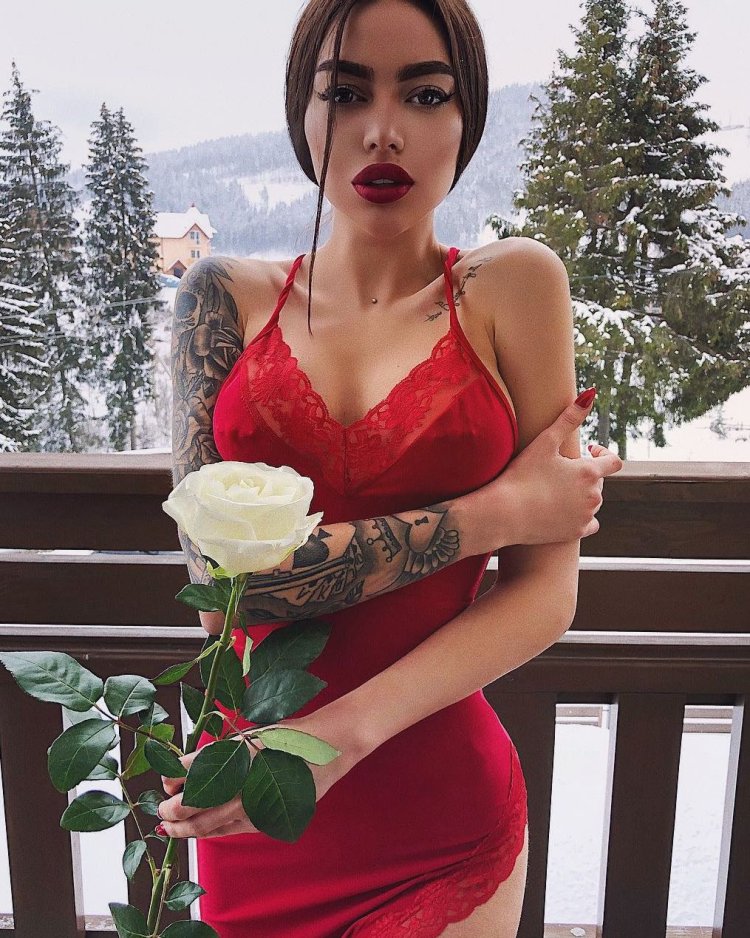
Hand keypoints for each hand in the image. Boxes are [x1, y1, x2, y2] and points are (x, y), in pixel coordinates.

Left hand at [157, 710, 366, 838]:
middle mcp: (241, 784)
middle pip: (193, 808)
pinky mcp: (264, 820)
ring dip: (187, 828)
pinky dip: (211, 831)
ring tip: (172, 828)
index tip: (164, 784)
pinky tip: (202, 829)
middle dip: (171, 813)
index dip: (171, 784)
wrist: (326, 748)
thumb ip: (213, 755)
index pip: (189, 776)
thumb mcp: (246, 738)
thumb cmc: (287, 736)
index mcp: (234, 757)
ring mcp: (253, 805)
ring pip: (208, 826)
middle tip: (161, 812)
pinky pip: (229, 830)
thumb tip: (178, 769)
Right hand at [472, 390, 623, 549]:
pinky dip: (581, 516)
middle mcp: (594, 496)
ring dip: (583, 493)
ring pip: (594, 502)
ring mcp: (585, 516)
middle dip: (587, 473)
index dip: (603, 453)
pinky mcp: (575, 533)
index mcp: (590, 473)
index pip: (614, 461)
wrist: (503, 513)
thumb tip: (591, 393)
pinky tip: (566, 510)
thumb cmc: (521, 475)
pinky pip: (589, 524)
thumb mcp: (545, 442)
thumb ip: (569, 418)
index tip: (589, 450)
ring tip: (559, 488)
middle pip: (600, 481)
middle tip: (563, 469)